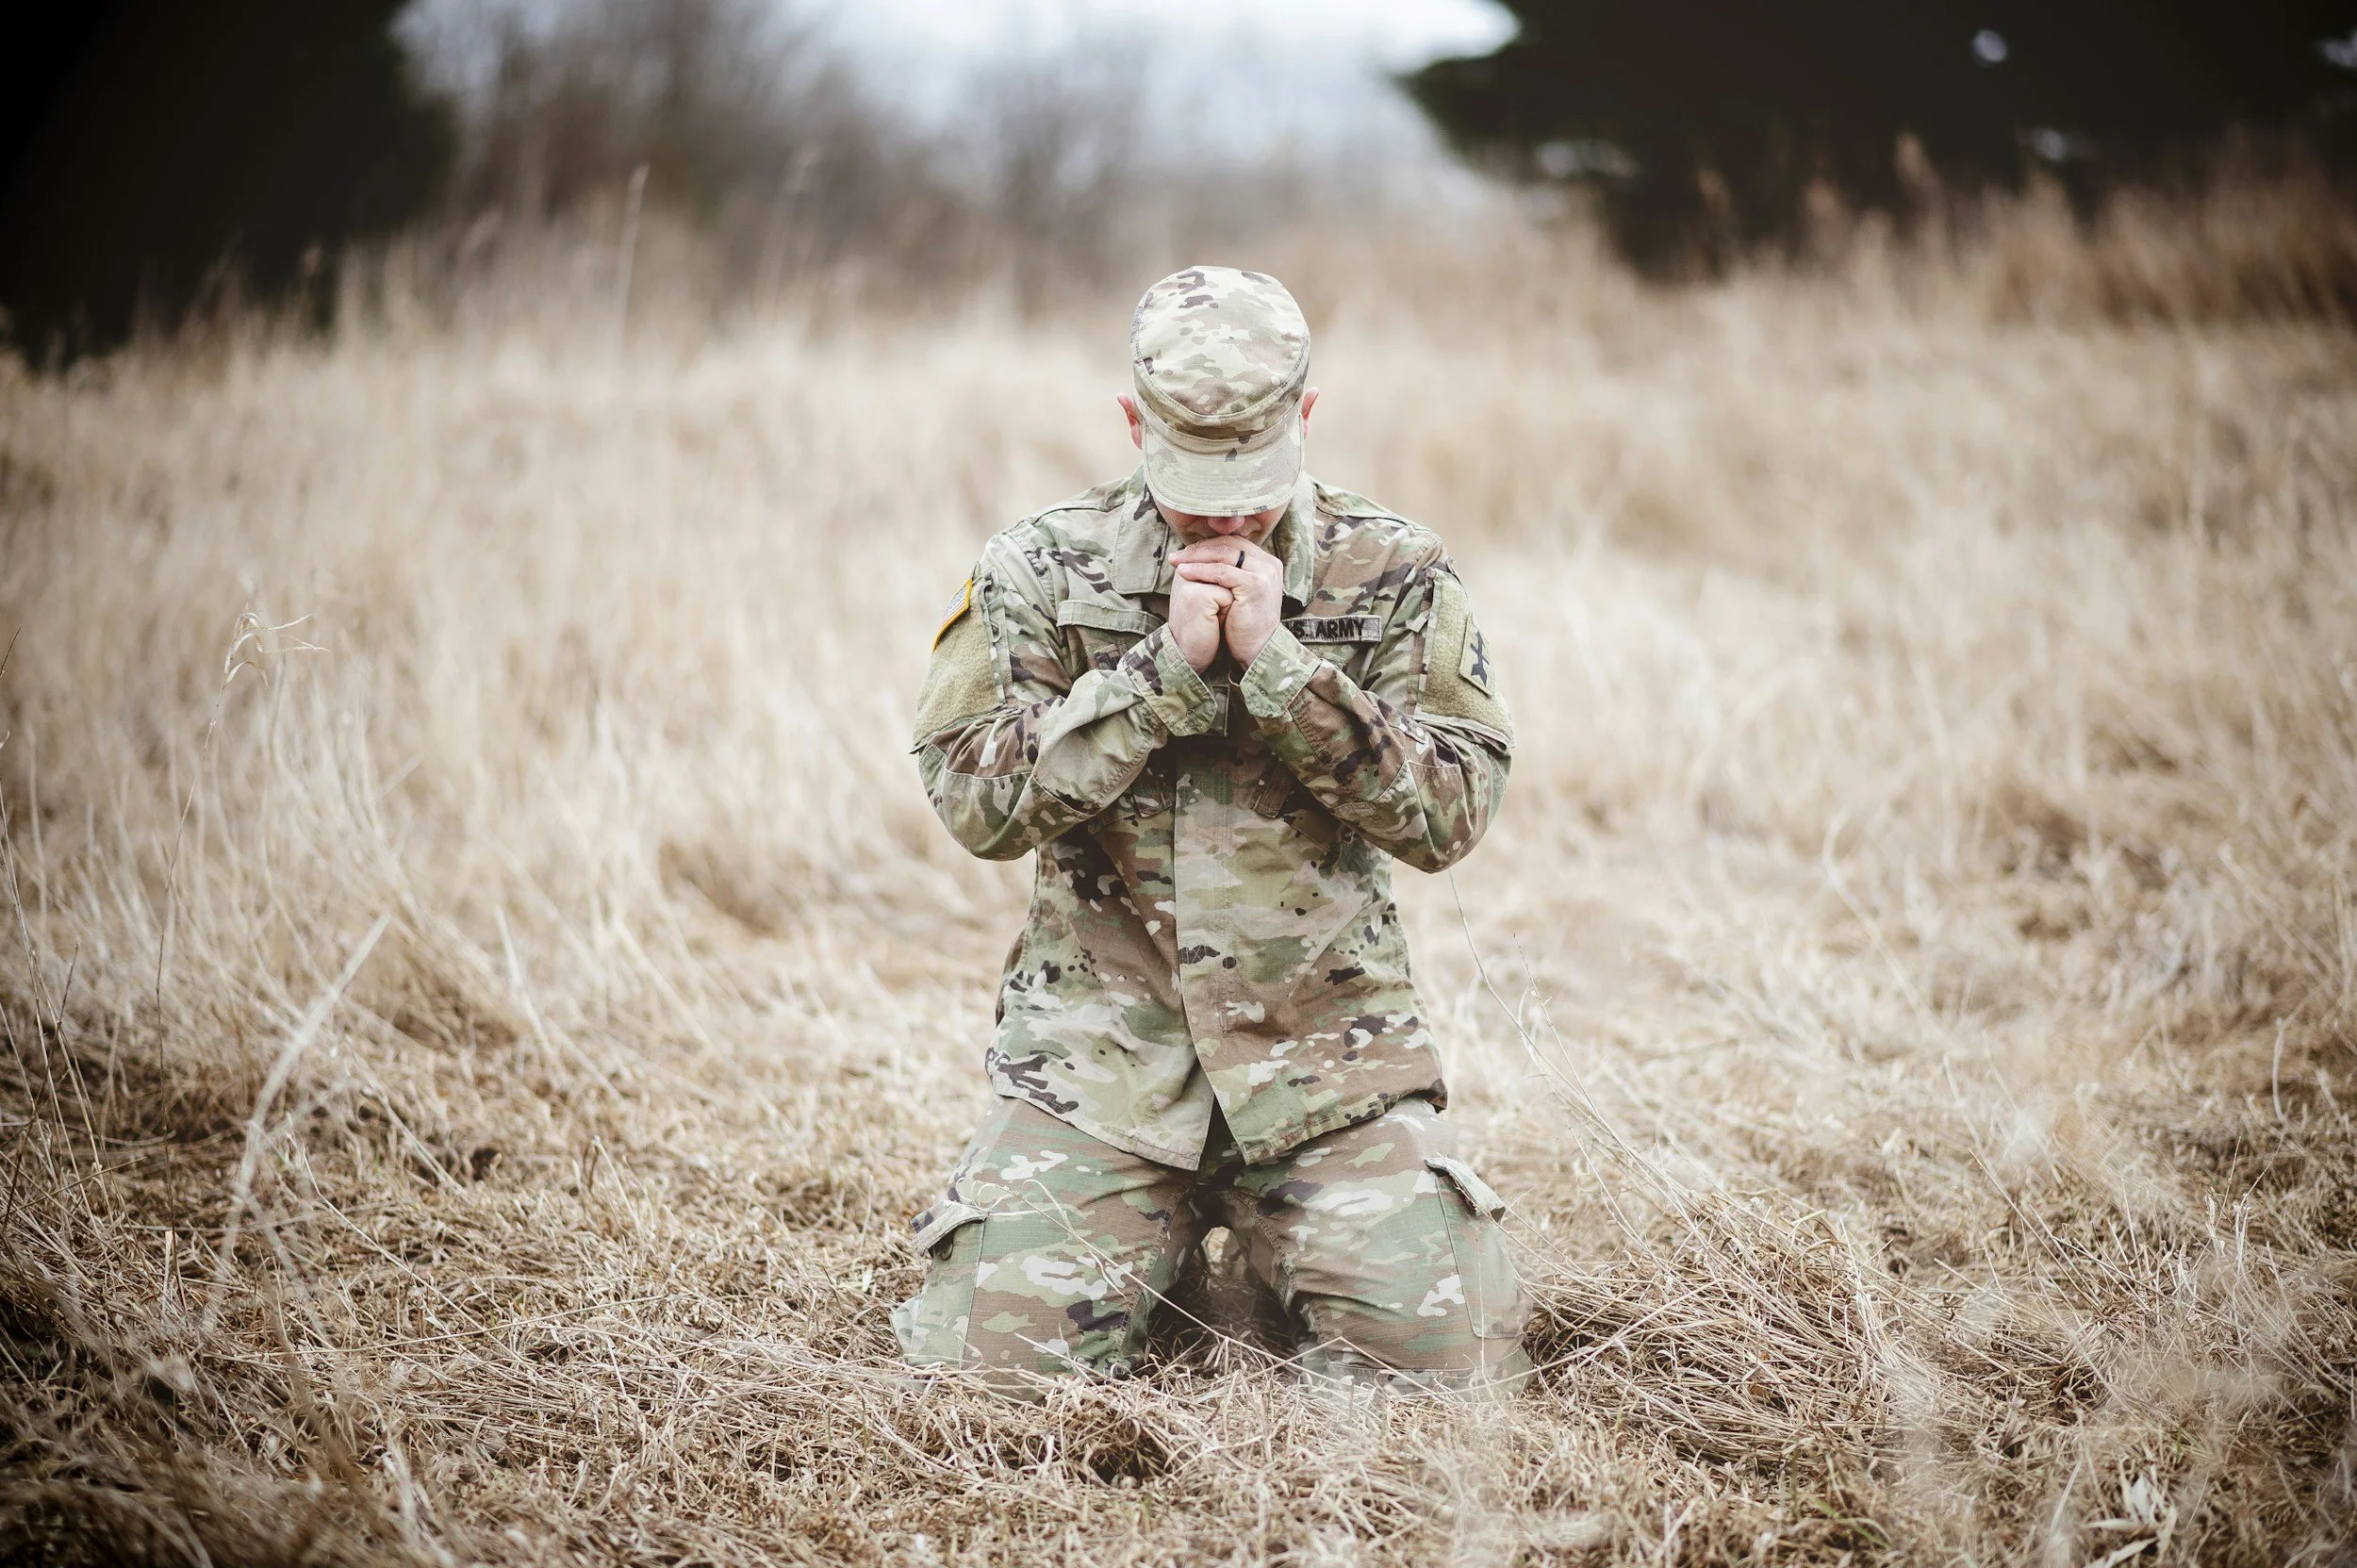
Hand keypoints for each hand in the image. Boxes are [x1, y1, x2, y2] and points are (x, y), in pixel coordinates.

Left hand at [1172, 539, 1284, 667]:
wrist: (1256, 650)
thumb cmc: (1242, 624)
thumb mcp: (1236, 592)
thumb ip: (1227, 572)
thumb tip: (1199, 555)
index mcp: (1265, 562)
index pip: (1232, 543)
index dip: (1206, 546)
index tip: (1183, 553)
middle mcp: (1269, 564)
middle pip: (1228, 545)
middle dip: (1199, 549)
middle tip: (1176, 556)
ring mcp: (1265, 573)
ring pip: (1225, 555)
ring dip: (1196, 557)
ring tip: (1176, 562)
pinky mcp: (1256, 585)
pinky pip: (1223, 572)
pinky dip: (1201, 571)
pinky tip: (1184, 573)